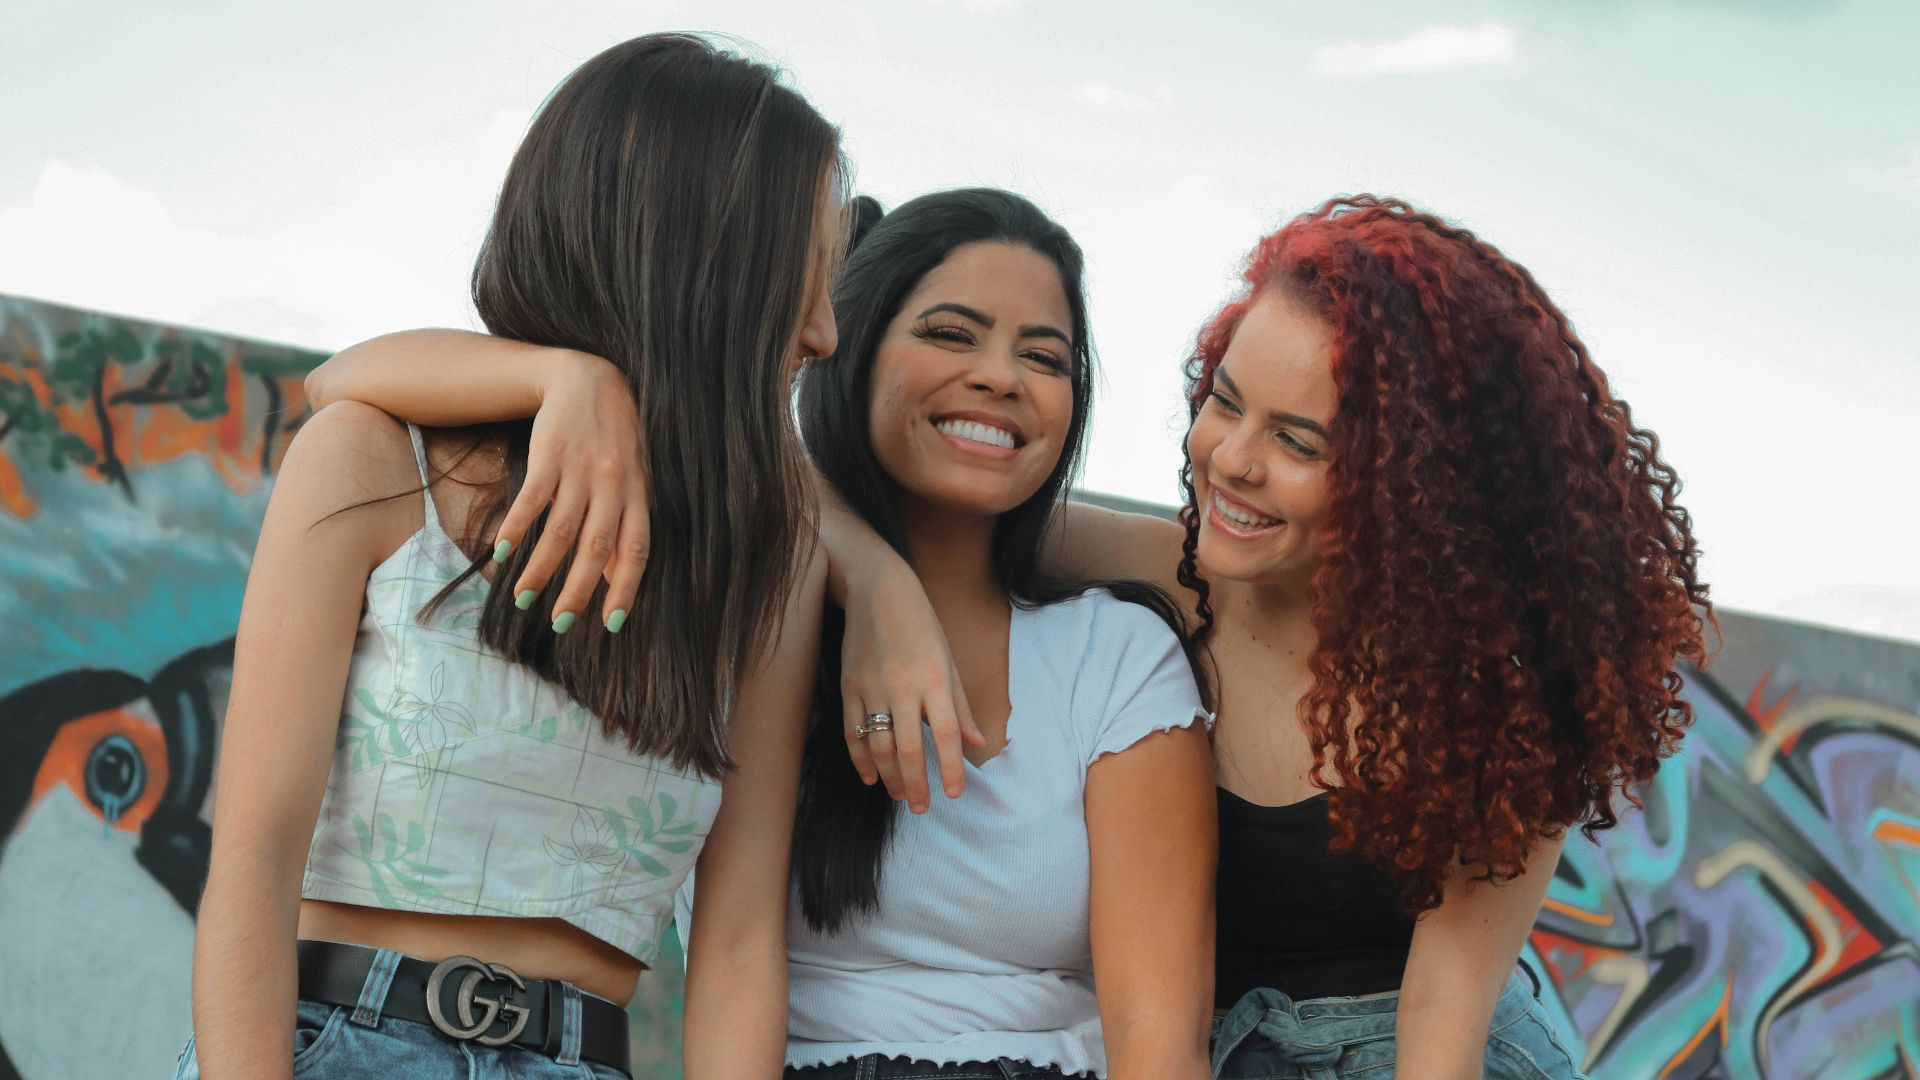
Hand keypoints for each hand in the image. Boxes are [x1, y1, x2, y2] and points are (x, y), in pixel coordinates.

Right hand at [494, 354, 649, 630]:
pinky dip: (517, 528)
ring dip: (541, 570)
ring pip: (561, 530)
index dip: (626, 588)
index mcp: (637, 494)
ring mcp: (581, 468)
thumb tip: (617, 579)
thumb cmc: (613, 438)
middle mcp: (613, 484)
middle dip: (578, 591)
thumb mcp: (630, 479)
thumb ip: (625, 525)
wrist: (587, 377)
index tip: (611, 624)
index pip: (636, 550)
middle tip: (559, 625)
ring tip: (523, 599)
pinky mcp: (549, 454)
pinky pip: (532, 499)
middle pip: (596, 547)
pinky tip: (502, 553)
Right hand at [837, 563, 983, 811]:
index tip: (954, 794)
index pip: (945, 734)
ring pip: (878, 745)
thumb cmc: (921, 624)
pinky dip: (860, 759)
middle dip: (916, 784)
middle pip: (908, 748)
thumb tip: (977, 743)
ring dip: (890, 777)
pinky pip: (853, 732)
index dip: (950, 767)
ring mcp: (872, 688)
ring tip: (901, 796)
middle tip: (921, 808)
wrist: (878, 591)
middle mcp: (903, 687)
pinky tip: (870, 777)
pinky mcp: (849, 687)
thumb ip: (960, 706)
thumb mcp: (948, 660)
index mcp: (935, 679)